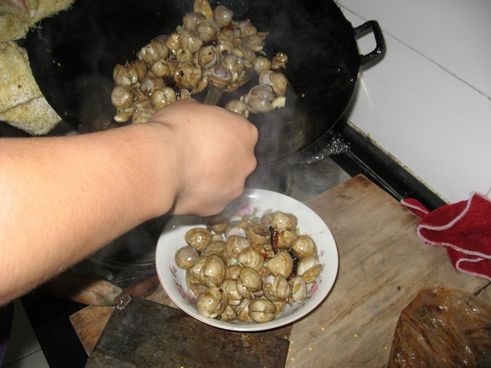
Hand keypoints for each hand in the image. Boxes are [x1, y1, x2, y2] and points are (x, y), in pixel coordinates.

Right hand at [149, 99, 257, 215]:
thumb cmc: (176, 129)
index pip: (239, 131)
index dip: (221, 132)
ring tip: (187, 175)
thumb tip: (198, 115)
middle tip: (197, 156)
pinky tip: (182, 188)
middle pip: (237, 159)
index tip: (205, 134)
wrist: (160, 164)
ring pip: (226, 182)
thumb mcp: (187, 107)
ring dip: (212, 179)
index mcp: (246, 133)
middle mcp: (247, 162)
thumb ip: (201, 113)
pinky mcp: (217, 207)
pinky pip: (210, 199)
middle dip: (221, 158)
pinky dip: (200, 195)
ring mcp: (234, 188)